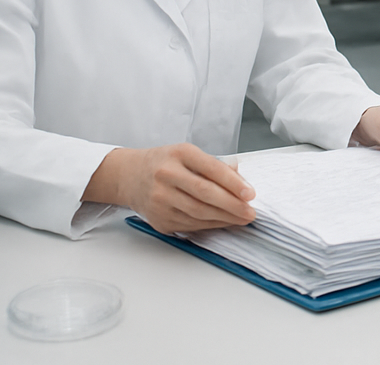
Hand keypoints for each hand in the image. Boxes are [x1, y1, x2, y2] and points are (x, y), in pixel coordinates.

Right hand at [83, 143, 255, 234]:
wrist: (129, 176)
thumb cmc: (164, 162)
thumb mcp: (188, 154)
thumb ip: (214, 165)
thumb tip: (240, 179)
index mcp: (179, 154)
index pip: (211, 169)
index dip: (233, 184)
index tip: (250, 194)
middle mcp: (167, 175)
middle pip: (205, 194)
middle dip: (232, 206)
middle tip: (250, 212)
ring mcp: (160, 199)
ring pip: (199, 213)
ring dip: (225, 219)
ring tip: (241, 219)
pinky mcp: (158, 219)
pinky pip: (190, 225)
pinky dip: (210, 225)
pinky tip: (223, 222)